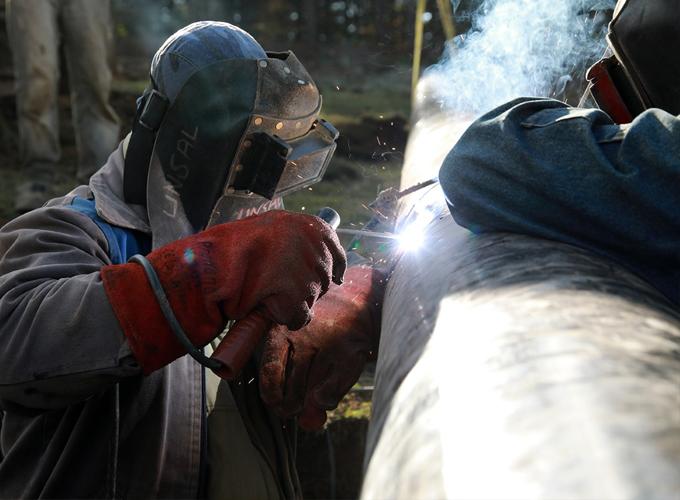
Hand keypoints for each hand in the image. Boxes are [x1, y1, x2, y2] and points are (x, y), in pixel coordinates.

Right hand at [101, 210, 345, 372]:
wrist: (210, 266)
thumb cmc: (230, 247)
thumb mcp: (266, 229)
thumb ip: (291, 239)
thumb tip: (307, 254)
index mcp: (310, 226)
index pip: (336, 251)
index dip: (333, 267)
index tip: (333, 277)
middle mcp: (315, 247)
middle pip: (324, 278)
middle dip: (307, 286)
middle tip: (279, 286)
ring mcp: (309, 274)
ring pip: (311, 298)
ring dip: (293, 301)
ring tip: (266, 293)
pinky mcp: (298, 300)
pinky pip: (300, 317)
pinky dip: (285, 317)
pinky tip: (267, 307)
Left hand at [259, 266, 385, 429]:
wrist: (361, 297)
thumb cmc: (323, 324)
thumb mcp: (300, 340)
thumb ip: (292, 378)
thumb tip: (307, 423)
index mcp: (281, 329)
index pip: (268, 371)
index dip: (271, 396)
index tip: (276, 402)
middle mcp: (303, 336)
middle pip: (289, 390)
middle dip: (289, 407)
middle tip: (293, 407)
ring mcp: (328, 343)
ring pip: (310, 395)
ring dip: (309, 406)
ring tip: (311, 398)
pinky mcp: (350, 351)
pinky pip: (333, 392)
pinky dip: (328, 402)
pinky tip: (327, 396)